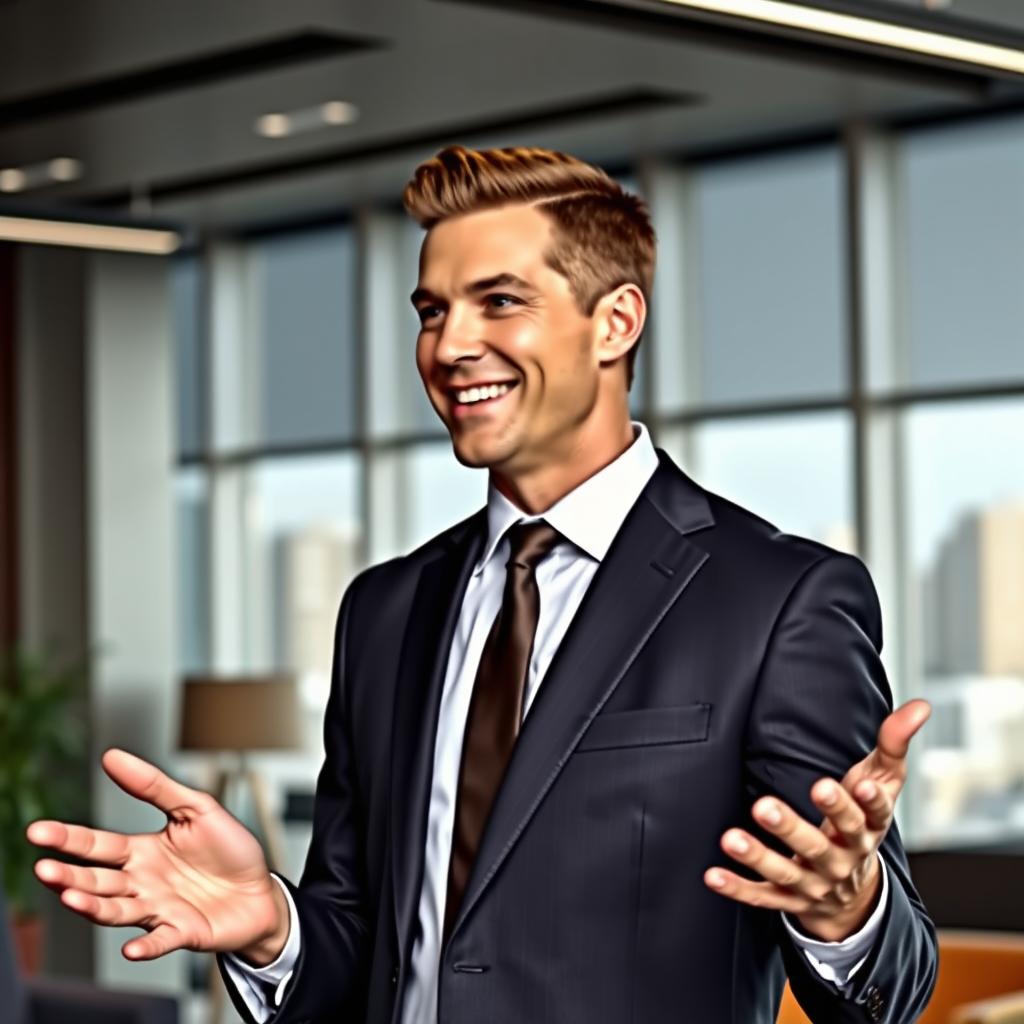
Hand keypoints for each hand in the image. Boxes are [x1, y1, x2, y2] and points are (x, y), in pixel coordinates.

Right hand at [26, 748, 288, 963]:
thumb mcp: (195, 807)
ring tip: (72, 898)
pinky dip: (145, 945)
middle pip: (98, 881)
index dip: (68, 839)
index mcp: (143, 852)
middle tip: (45, 869)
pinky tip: (131, 947)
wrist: (261, 891)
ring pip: (117, 911)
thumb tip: (112, 757)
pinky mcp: (183, 931)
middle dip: (69, 876)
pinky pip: (160, 941)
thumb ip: (154, 786)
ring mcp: (159, 910)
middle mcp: (143, 883)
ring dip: (94, 907)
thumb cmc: (228, 850)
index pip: (98, 845)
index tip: (38, 831)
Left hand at [704, 699, 930, 941]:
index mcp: (867, 830)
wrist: (855, 895)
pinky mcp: (790, 901)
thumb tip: (921, 705)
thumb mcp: (883, 783)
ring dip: (758, 856)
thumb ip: (894, 744)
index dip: (868, 803)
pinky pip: (763, 897)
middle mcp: (842, 859)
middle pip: (820, 845)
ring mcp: (815, 883)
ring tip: (731, 837)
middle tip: (765, 805)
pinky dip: (739, 888)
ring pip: (787, 872)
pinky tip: (713, 875)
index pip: (872, 818)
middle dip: (792, 827)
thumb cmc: (863, 821)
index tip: (859, 785)